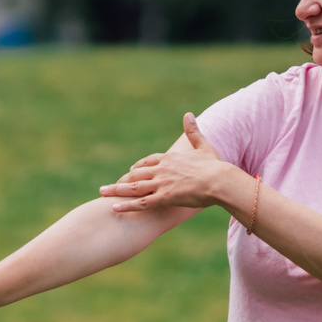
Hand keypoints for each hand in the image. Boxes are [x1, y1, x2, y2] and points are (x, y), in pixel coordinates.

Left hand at [101, 116, 237, 214]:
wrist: (220, 180)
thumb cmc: (215, 165)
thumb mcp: (203, 146)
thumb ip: (193, 131)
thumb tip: (188, 114)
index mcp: (170, 159)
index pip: (148, 162)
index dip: (139, 167)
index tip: (132, 171)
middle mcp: (162, 169)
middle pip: (136, 174)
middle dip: (122, 180)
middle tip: (108, 186)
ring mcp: (161, 183)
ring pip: (134, 187)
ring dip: (117, 190)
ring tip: (102, 193)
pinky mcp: (164, 197)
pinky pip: (141, 202)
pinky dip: (127, 205)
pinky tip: (114, 208)